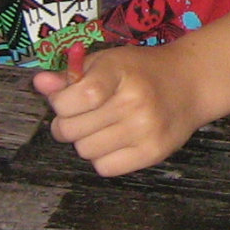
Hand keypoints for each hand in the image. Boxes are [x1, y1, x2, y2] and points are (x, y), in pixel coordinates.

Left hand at [35, 43, 209, 175]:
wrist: (190, 82)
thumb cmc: (142, 71)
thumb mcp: (107, 61)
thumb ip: (71, 74)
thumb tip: (39, 84)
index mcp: (119, 72)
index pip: (70, 100)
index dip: (60, 103)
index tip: (68, 98)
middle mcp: (133, 101)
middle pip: (70, 130)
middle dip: (68, 123)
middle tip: (82, 115)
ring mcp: (145, 129)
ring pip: (85, 151)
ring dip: (87, 141)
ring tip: (103, 126)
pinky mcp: (153, 152)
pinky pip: (106, 168)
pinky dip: (104, 158)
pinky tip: (116, 140)